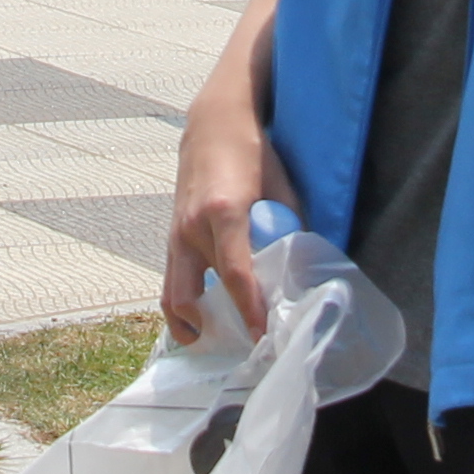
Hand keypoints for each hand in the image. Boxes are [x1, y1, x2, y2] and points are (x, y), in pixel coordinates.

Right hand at [163, 77, 292, 338]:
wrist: (213, 125)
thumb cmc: (254, 153)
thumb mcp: (281, 188)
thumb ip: (288, 228)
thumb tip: (302, 268)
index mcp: (223, 212)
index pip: (236, 275)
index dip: (249, 310)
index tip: (262, 336)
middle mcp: (192, 227)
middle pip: (195, 296)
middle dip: (218, 328)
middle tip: (246, 347)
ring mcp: (176, 233)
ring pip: (174, 296)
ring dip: (192, 325)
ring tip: (219, 344)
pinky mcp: (171, 236)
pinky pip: (170, 283)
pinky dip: (182, 309)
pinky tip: (201, 325)